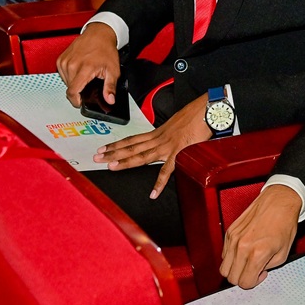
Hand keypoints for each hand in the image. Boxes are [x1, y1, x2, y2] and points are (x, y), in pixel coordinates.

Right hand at [57, 23, 122, 106]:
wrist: (98, 34)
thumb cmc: (106, 49)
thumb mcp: (113, 70)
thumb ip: (110, 87)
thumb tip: (109, 100)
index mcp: (84, 68)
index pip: (72, 91)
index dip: (76, 101)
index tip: (80, 103)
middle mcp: (72, 65)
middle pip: (70, 88)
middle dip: (79, 90)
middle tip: (89, 84)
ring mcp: (64, 61)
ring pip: (66, 82)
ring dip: (74, 83)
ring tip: (84, 75)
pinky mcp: (60, 60)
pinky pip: (62, 74)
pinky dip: (69, 76)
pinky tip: (78, 70)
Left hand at [93, 94, 211, 196]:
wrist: (207, 110)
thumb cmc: (194, 115)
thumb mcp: (175, 124)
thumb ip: (167, 135)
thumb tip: (163, 141)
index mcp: (157, 133)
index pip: (132, 139)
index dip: (117, 144)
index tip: (104, 148)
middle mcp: (159, 139)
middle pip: (132, 147)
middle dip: (113, 152)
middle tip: (97, 157)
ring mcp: (167, 147)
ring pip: (142, 155)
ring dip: (126, 161)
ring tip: (112, 167)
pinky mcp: (179, 153)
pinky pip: (168, 171)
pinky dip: (160, 183)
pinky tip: (153, 194)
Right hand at [219, 183, 301, 289]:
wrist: (279, 203)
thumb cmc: (284, 225)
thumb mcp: (283, 254)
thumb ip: (267, 267)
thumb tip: (256, 272)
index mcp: (257, 254)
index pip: (245, 282)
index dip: (253, 282)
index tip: (261, 274)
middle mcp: (242, 247)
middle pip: (231, 277)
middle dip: (243, 278)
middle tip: (254, 270)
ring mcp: (233, 239)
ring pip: (224, 267)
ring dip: (235, 269)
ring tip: (248, 261)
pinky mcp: (229, 232)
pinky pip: (224, 254)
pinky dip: (232, 257)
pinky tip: (245, 251)